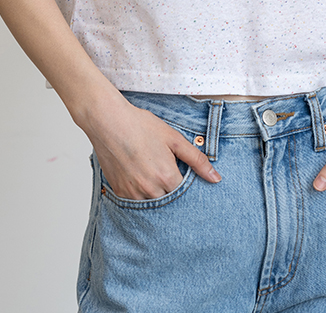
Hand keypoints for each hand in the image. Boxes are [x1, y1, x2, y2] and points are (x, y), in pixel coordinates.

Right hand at [84, 92, 221, 199]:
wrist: (109, 121)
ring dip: (155, 192)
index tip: (180, 172)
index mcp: (166, 177)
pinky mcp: (119, 192)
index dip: (185, 183)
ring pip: (152, 203)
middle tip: (164, 170)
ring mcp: (133, 193)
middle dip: (170, 188)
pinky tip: (138, 173)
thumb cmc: (141, 126)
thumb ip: (196, 159)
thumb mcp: (174, 139)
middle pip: (169, 200)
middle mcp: (150, 190)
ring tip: (150, 170)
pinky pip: (135, 200)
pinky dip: (140, 191)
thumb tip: (216, 178)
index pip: (185, 193)